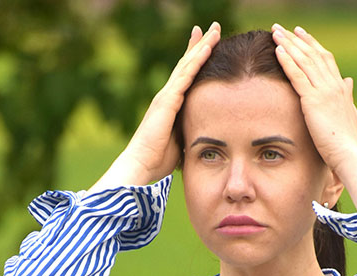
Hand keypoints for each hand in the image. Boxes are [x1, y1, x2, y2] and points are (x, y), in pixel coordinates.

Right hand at [90, 22, 220, 191]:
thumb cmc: (160, 160)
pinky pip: (185, 76)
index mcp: (171, 105)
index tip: (206, 44)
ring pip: (187, 65)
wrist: (142, 166)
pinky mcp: (167, 101)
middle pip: (186, 64)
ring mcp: (166, 96)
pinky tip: (207, 48)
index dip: (196, 58)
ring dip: (202, 46)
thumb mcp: (182, 141)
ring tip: (214, 30)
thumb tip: (206, 136)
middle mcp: (167, 96)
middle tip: (212, 28)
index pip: (186, 76)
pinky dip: (197, 60)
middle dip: (199, 45)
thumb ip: (191, 132)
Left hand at [271, 23, 356, 210]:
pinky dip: (287, 61)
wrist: (350, 153)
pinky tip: (278, 50)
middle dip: (297, 39)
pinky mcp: (313, 101)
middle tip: (283, 28)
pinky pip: (298, 75)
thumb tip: (349, 81)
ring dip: (289, 44)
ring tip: (275, 32)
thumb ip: (347, 96)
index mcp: (340, 88)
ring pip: (304, 61)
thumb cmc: (349, 141)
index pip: (326, 59)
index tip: (301, 34)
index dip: (313, 45)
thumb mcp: (350, 113)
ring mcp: (324, 91)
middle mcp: (333, 85)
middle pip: (313, 55)